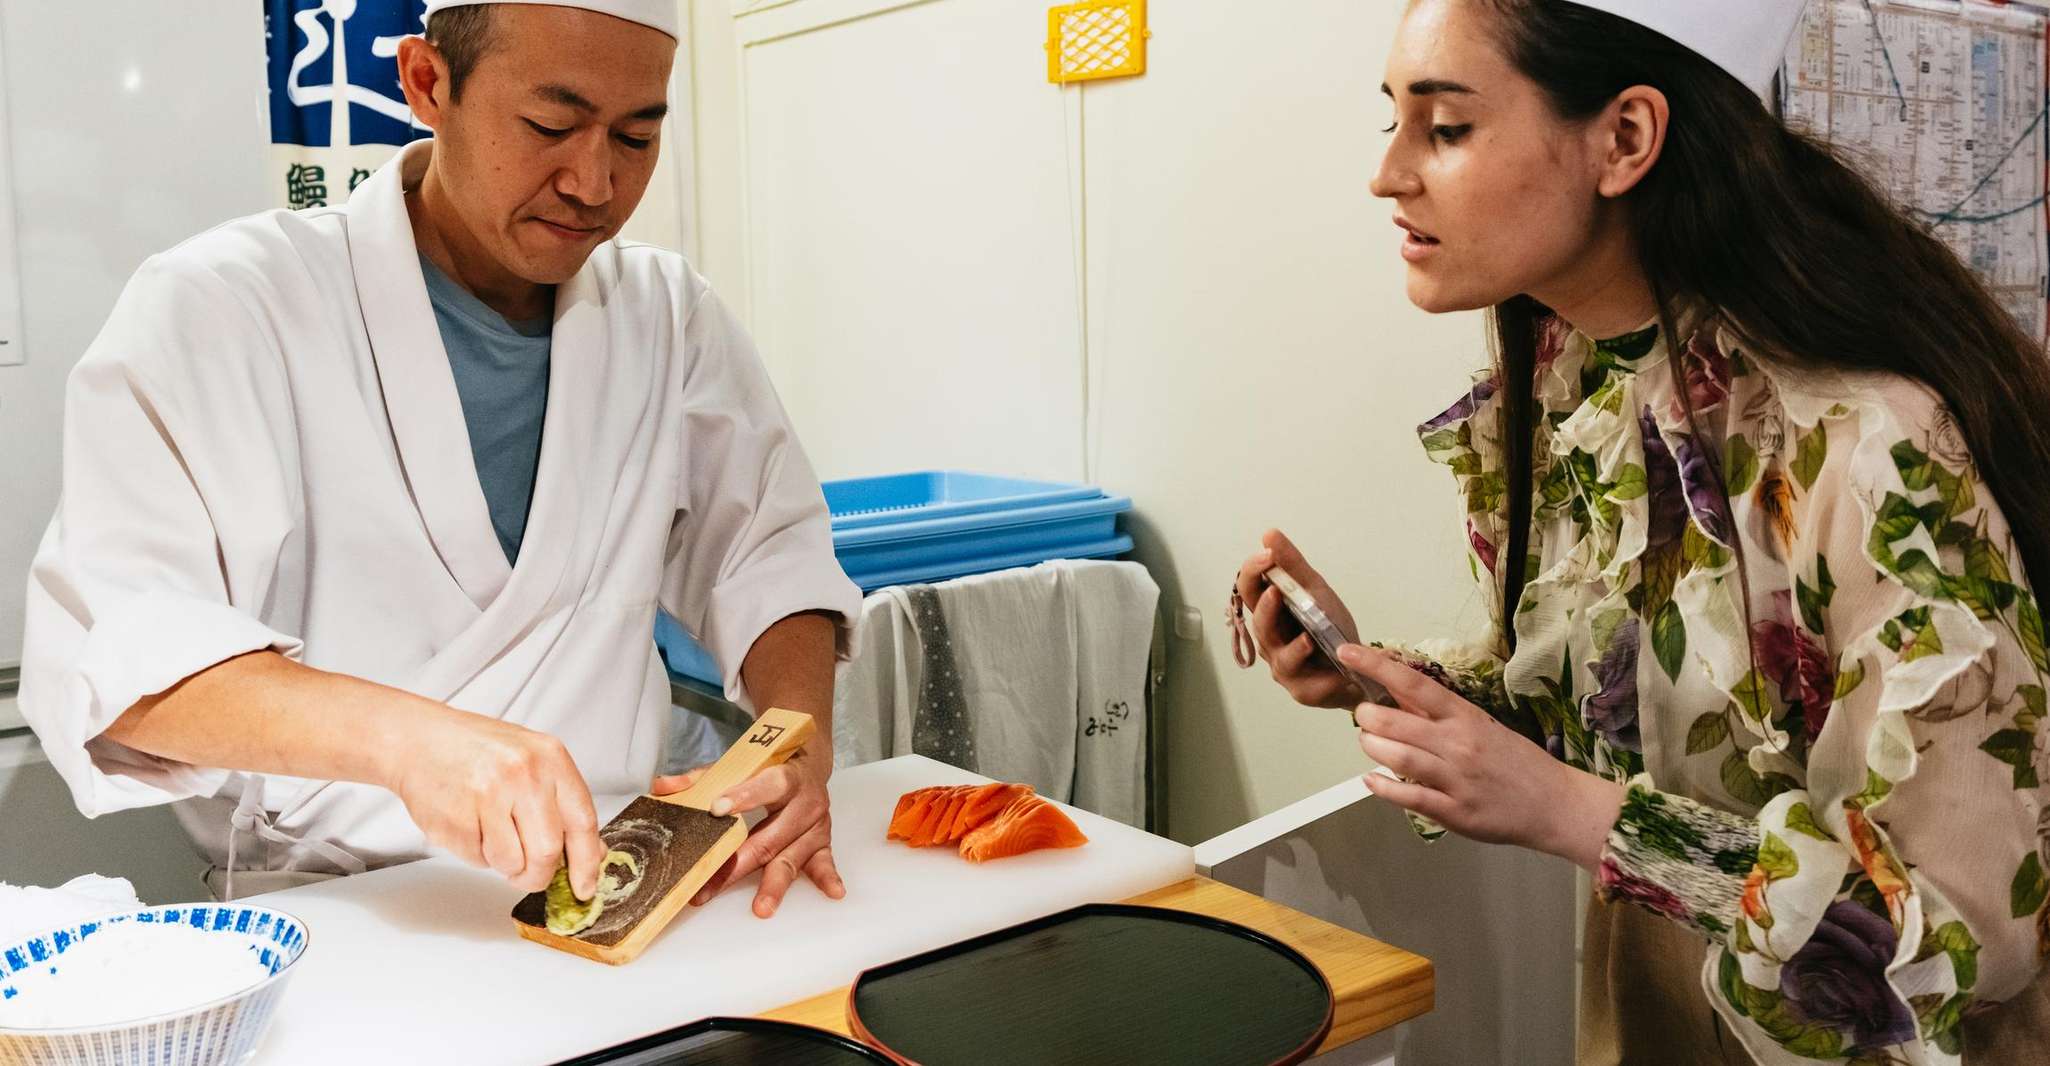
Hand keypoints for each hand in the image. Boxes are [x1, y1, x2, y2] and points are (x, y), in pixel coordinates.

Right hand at [384, 704, 607, 899]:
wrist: (419, 740)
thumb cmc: (478, 751)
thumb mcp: (533, 761)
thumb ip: (563, 805)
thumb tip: (591, 852)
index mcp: (550, 758)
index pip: (582, 822)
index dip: (586, 862)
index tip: (584, 886)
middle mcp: (523, 774)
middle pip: (547, 852)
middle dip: (538, 874)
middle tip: (527, 873)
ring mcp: (488, 796)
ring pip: (511, 862)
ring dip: (503, 863)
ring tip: (490, 833)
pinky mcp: (456, 819)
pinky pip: (478, 860)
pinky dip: (476, 854)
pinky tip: (468, 824)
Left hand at [652, 732, 842, 917]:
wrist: (808, 762)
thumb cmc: (767, 767)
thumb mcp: (739, 765)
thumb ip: (702, 777)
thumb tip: (662, 787)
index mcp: (786, 775)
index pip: (768, 784)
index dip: (744, 796)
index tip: (717, 810)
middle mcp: (805, 802)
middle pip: (771, 836)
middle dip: (739, 863)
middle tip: (710, 885)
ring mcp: (816, 825)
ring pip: (791, 858)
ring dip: (775, 884)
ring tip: (761, 908)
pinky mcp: (822, 842)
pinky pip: (824, 863)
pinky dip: (828, 877)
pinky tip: (834, 893)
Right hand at [1235, 529, 1363, 708]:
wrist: (1358, 665)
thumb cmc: (1329, 628)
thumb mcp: (1315, 590)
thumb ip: (1293, 565)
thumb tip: (1269, 534)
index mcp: (1269, 613)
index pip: (1249, 589)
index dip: (1252, 571)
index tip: (1267, 554)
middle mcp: (1269, 640)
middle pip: (1258, 622)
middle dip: (1266, 607)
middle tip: (1276, 590)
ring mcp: (1282, 666)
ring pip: (1279, 654)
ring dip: (1292, 644)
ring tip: (1306, 636)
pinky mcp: (1302, 690)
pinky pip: (1304, 681)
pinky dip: (1316, 671)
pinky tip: (1323, 659)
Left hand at [1340, 645, 1624, 869]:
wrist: (1556, 804)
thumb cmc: (1516, 761)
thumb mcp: (1481, 725)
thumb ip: (1439, 713)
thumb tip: (1398, 691)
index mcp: (1465, 717)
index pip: (1414, 683)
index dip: (1377, 666)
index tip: (1348, 652)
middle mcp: (1458, 744)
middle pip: (1395, 721)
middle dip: (1367, 716)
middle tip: (1362, 716)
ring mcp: (1455, 779)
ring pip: (1397, 757)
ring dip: (1372, 747)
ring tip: (1369, 743)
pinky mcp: (1454, 812)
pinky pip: (1408, 797)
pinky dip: (1382, 787)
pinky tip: (1371, 780)